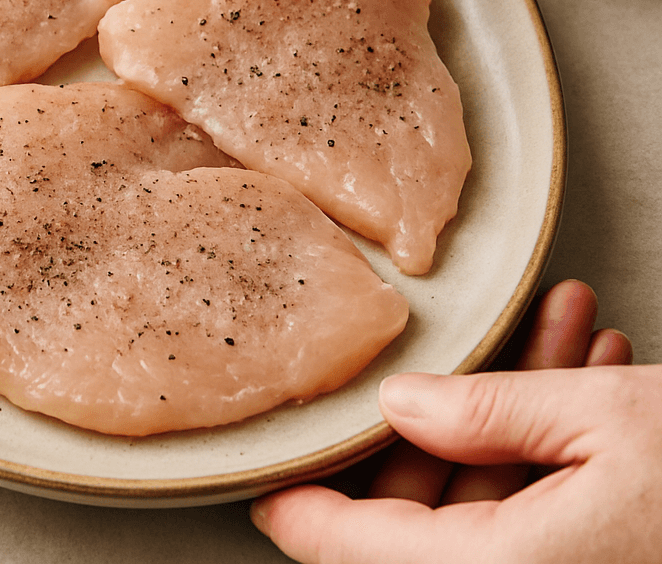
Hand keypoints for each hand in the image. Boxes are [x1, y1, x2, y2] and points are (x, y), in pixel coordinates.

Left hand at [250, 280, 661, 563]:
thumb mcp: (608, 421)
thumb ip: (487, 412)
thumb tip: (402, 406)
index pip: (361, 553)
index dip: (304, 515)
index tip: (265, 485)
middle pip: (422, 532)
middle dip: (423, 441)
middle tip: (419, 371)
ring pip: (493, 508)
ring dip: (506, 423)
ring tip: (554, 333)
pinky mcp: (596, 560)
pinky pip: (544, 510)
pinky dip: (548, 445)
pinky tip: (584, 367)